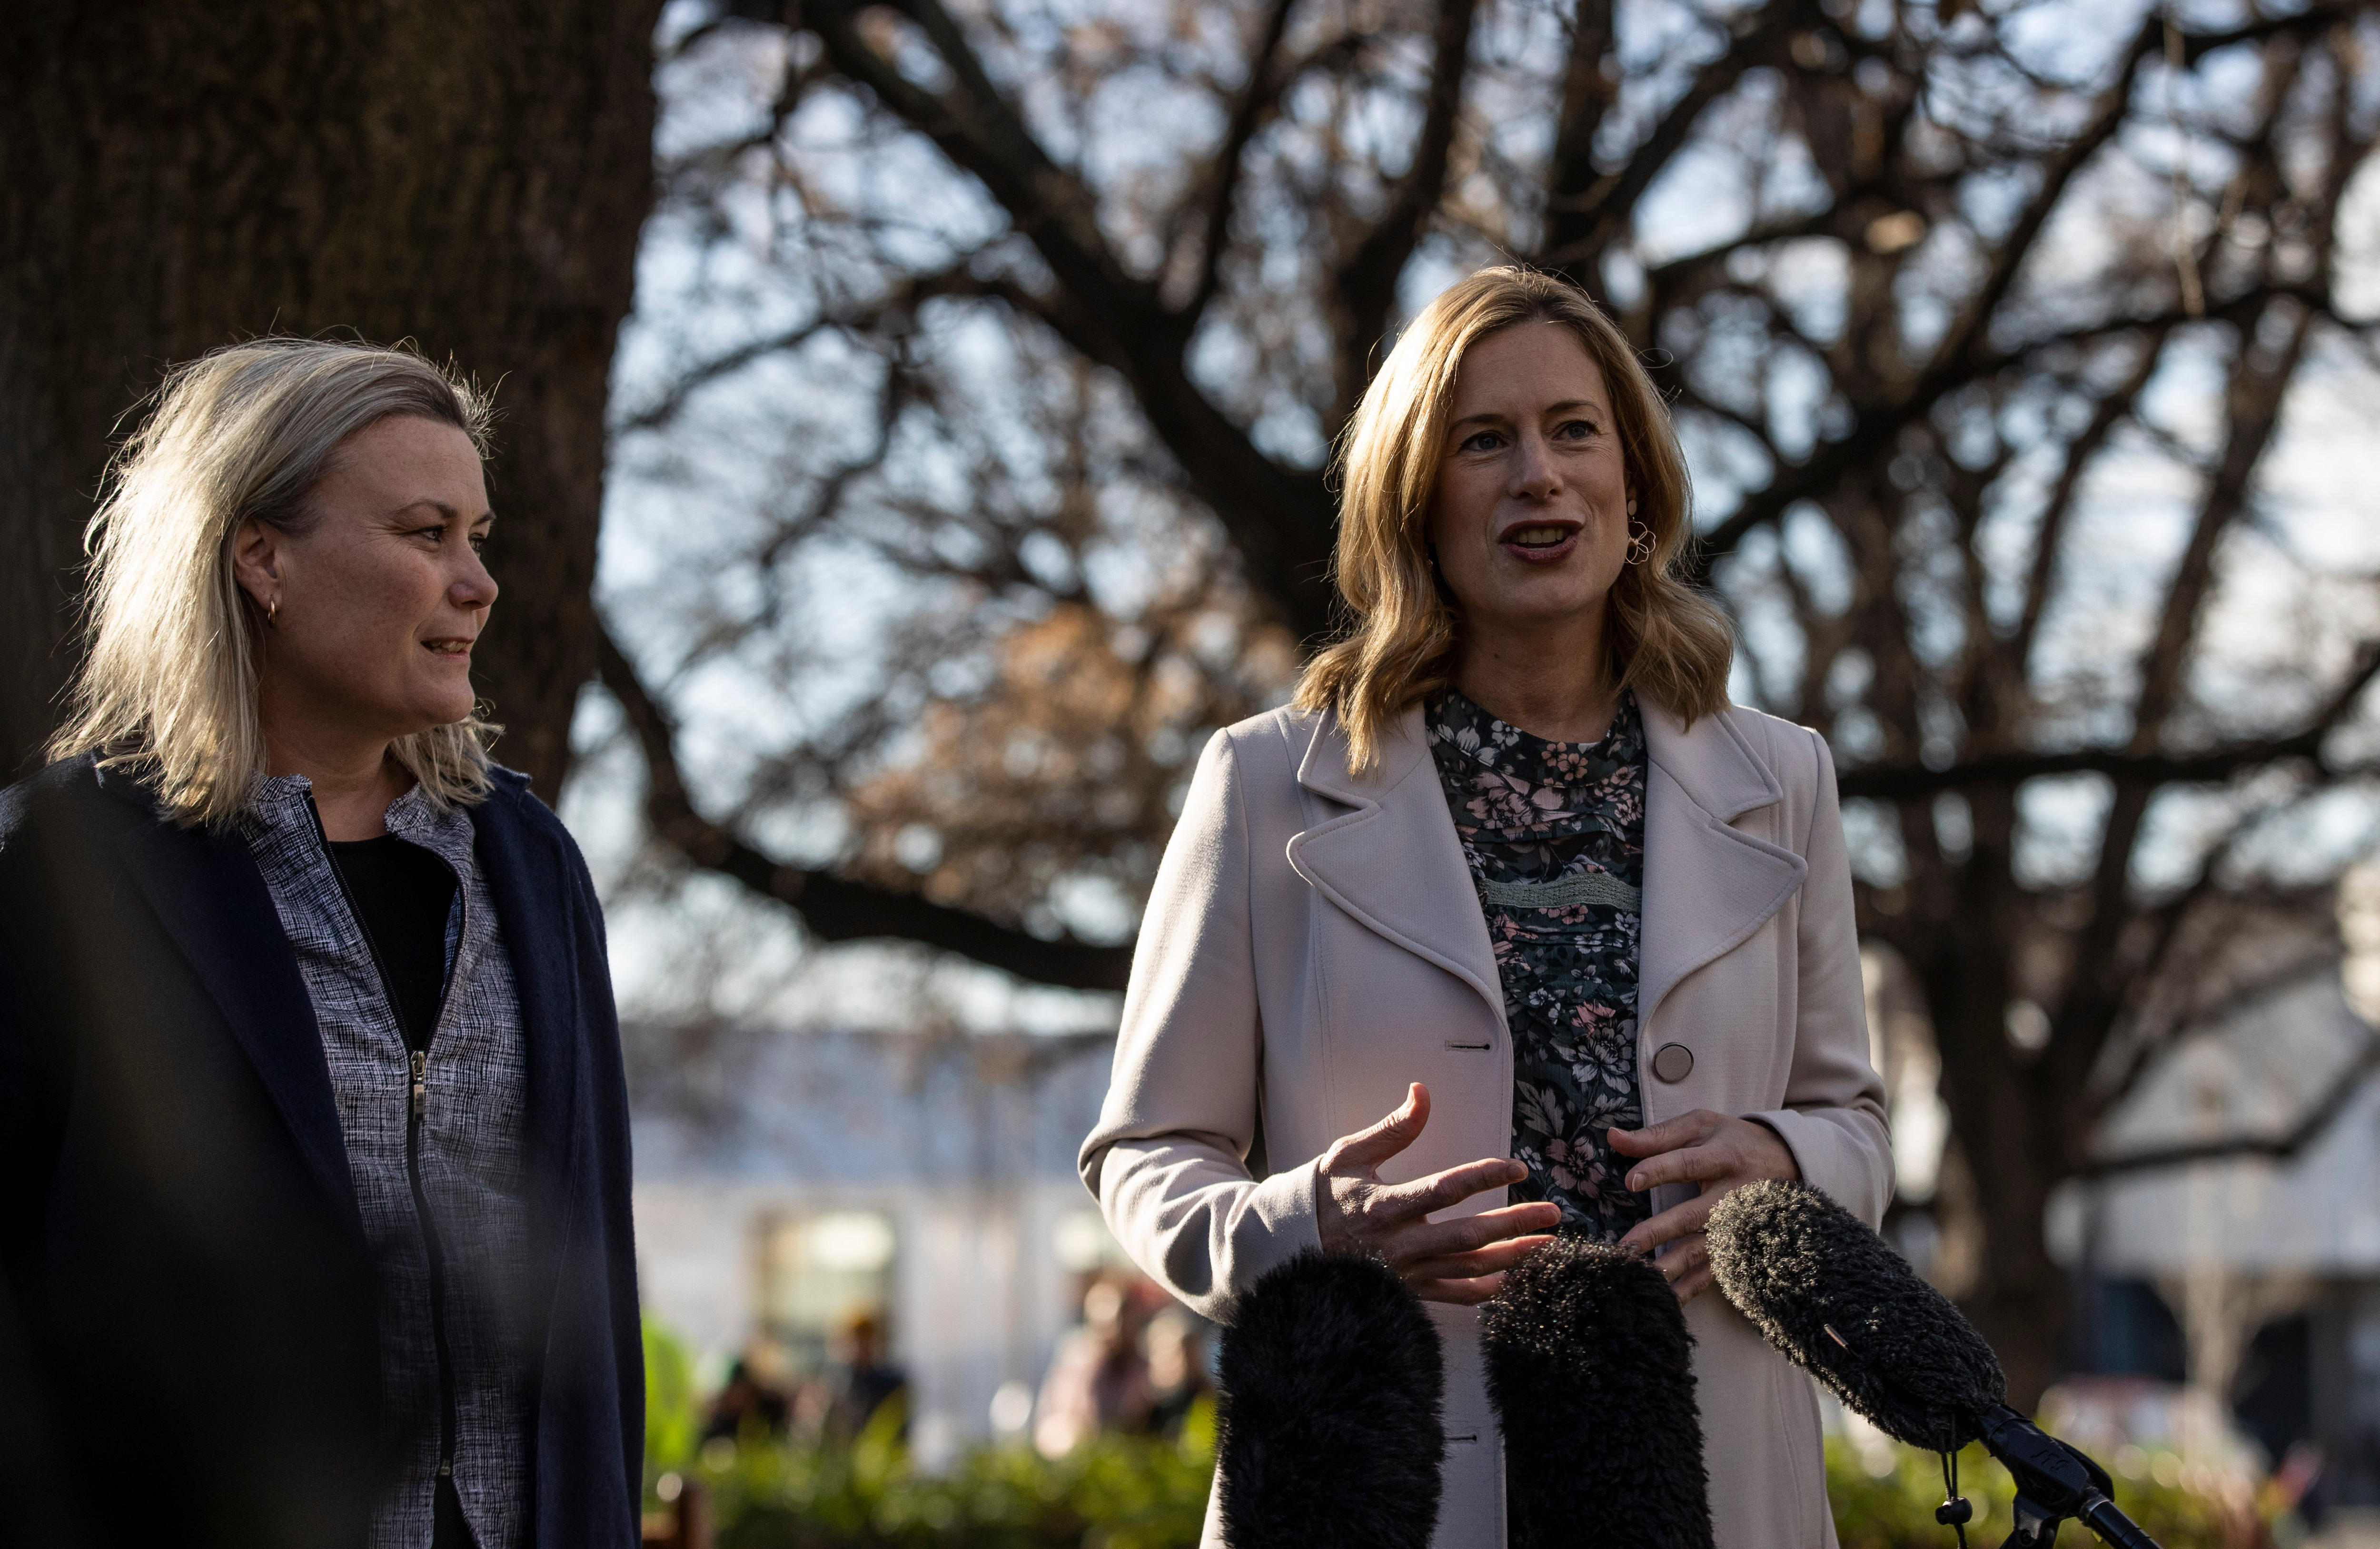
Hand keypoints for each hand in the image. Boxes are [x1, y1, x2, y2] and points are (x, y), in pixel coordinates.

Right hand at [1315, 1083, 1560, 1305]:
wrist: (1291, 1246)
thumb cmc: (1325, 1195)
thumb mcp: (1350, 1154)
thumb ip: (1393, 1128)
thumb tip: (1422, 1091)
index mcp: (1384, 1206)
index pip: (1445, 1190)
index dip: (1484, 1177)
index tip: (1517, 1167)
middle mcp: (1397, 1244)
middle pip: (1468, 1235)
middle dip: (1515, 1224)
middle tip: (1552, 1213)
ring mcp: (1403, 1273)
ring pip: (1467, 1269)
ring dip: (1511, 1257)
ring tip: (1544, 1244)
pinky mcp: (1406, 1291)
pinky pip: (1451, 1296)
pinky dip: (1482, 1291)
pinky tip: (1506, 1279)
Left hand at [1610, 1111, 1799, 1303]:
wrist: (1790, 1162)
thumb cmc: (1734, 1141)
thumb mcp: (1701, 1126)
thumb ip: (1657, 1135)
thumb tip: (1612, 1137)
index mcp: (1722, 1158)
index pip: (1688, 1165)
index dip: (1659, 1171)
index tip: (1630, 1181)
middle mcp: (1732, 1196)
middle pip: (1694, 1216)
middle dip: (1659, 1233)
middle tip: (1625, 1247)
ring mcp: (1738, 1227)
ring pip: (1704, 1252)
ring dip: (1672, 1269)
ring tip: (1641, 1280)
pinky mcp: (1740, 1248)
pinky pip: (1715, 1273)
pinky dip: (1691, 1289)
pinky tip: (1666, 1301)